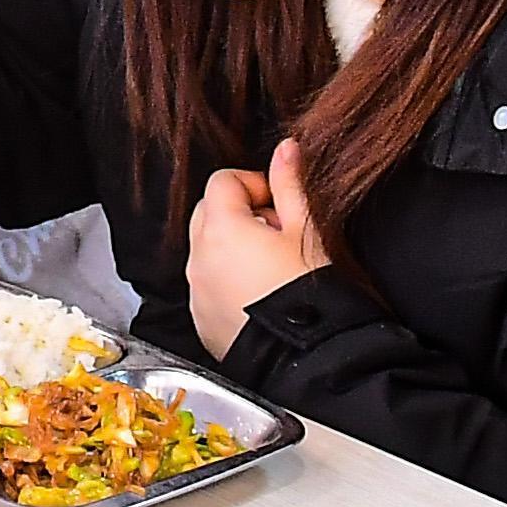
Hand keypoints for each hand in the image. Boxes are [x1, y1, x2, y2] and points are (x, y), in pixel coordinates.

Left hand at [187, 140, 330, 349]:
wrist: (307, 356)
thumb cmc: (309, 296)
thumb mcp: (306, 231)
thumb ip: (290, 184)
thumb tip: (287, 150)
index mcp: (221, 229)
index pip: (223, 180)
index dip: (254, 184)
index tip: (278, 202)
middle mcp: (199, 258)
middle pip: (209, 212)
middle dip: (241, 212)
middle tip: (278, 231)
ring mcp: (197, 291)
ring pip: (207, 249)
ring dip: (233, 247)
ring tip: (273, 265)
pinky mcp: (201, 319)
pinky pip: (208, 284)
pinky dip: (227, 279)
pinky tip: (261, 293)